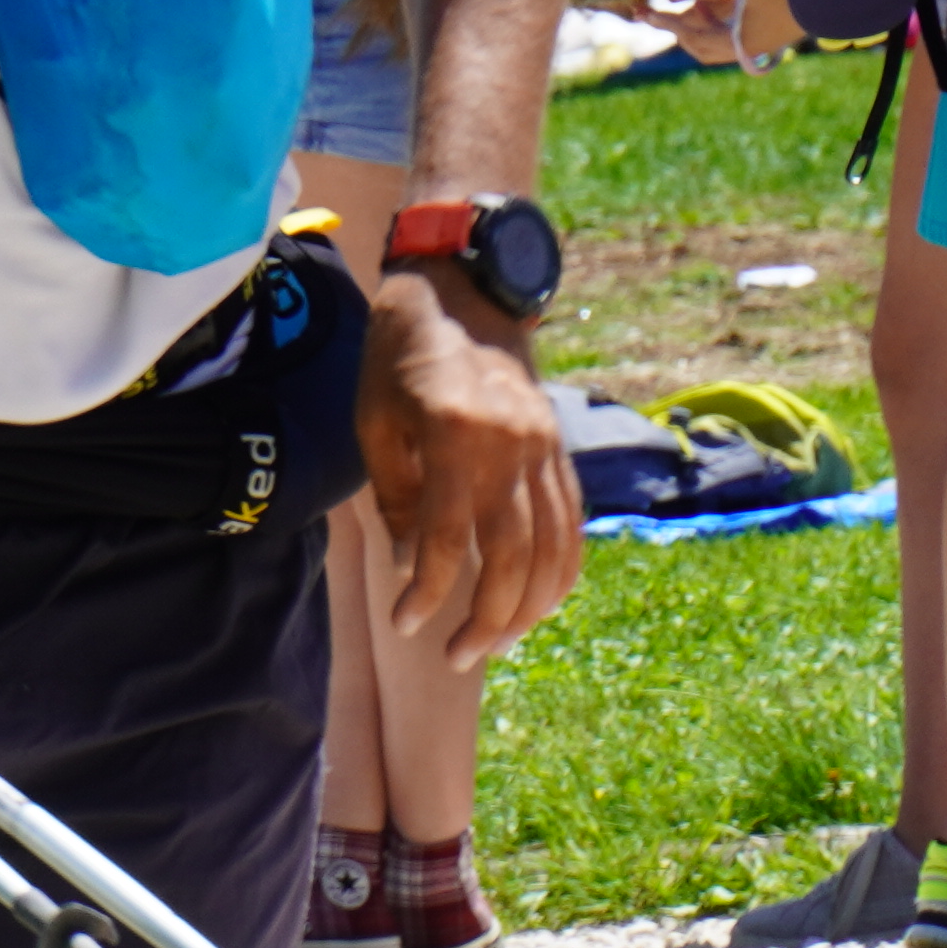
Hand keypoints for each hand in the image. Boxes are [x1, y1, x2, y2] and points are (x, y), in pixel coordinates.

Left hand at [351, 261, 579, 660]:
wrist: (461, 291)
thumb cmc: (398, 353)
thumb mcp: (374, 418)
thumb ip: (394, 495)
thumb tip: (408, 565)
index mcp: (456, 434)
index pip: (447, 538)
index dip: (427, 590)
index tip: (406, 623)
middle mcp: (513, 445)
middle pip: (512, 557)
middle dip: (486, 618)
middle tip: (456, 656)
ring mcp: (547, 448)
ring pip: (553, 549)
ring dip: (529, 608)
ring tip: (496, 644)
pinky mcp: (561, 451)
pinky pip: (572, 525)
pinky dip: (560, 572)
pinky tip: (537, 603)